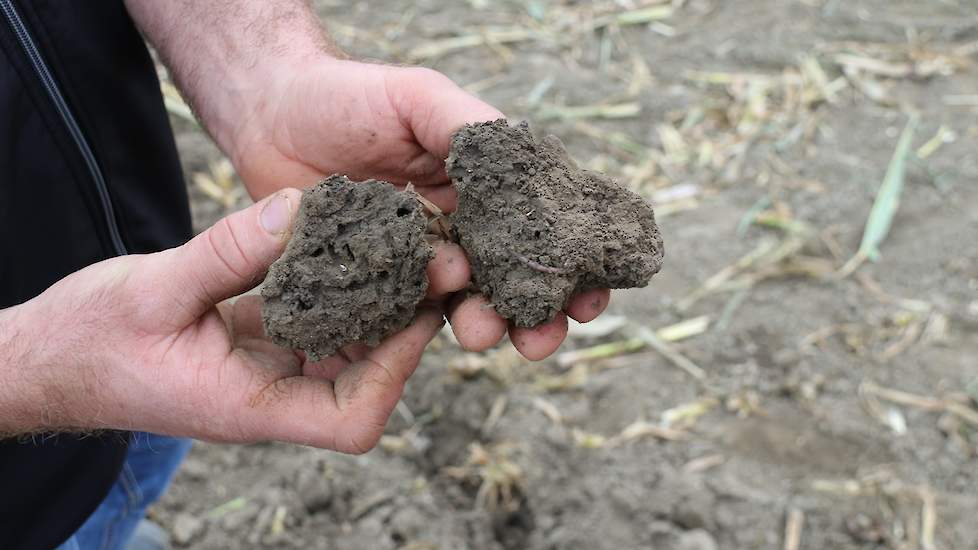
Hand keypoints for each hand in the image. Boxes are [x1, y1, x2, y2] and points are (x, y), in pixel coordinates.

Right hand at [1, 190, 463, 449]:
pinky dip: (336, 286)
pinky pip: (314, 320)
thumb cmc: (87, 341)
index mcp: (249, 407)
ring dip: (376, 302)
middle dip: (402, 326)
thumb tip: (300, 210)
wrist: (47, 357)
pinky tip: (349, 244)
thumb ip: (227, 253)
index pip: (350, 420)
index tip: (414, 312)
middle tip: (430, 264)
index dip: (394, 372)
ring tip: (402, 248)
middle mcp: (270, 395)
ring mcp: (266, 369)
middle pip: (365, 379)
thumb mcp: (154, 290)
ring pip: (345, 346)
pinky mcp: (257, 340)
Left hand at [228, 58, 611, 359]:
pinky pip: (406, 312)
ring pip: (466, 303)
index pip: (544, 231)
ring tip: (480, 333)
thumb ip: (467, 126)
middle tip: (538, 339)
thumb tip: (518, 159)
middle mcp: (462, 225)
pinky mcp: (378, 281)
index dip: (573, 268)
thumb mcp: (417, 97)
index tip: (590, 298)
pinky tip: (431, 332)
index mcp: (486, 186)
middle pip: (514, 279)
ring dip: (486, 325)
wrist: (271, 115)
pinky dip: (424, 328)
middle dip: (536, 315)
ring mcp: (421, 257)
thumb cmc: (348, 96)